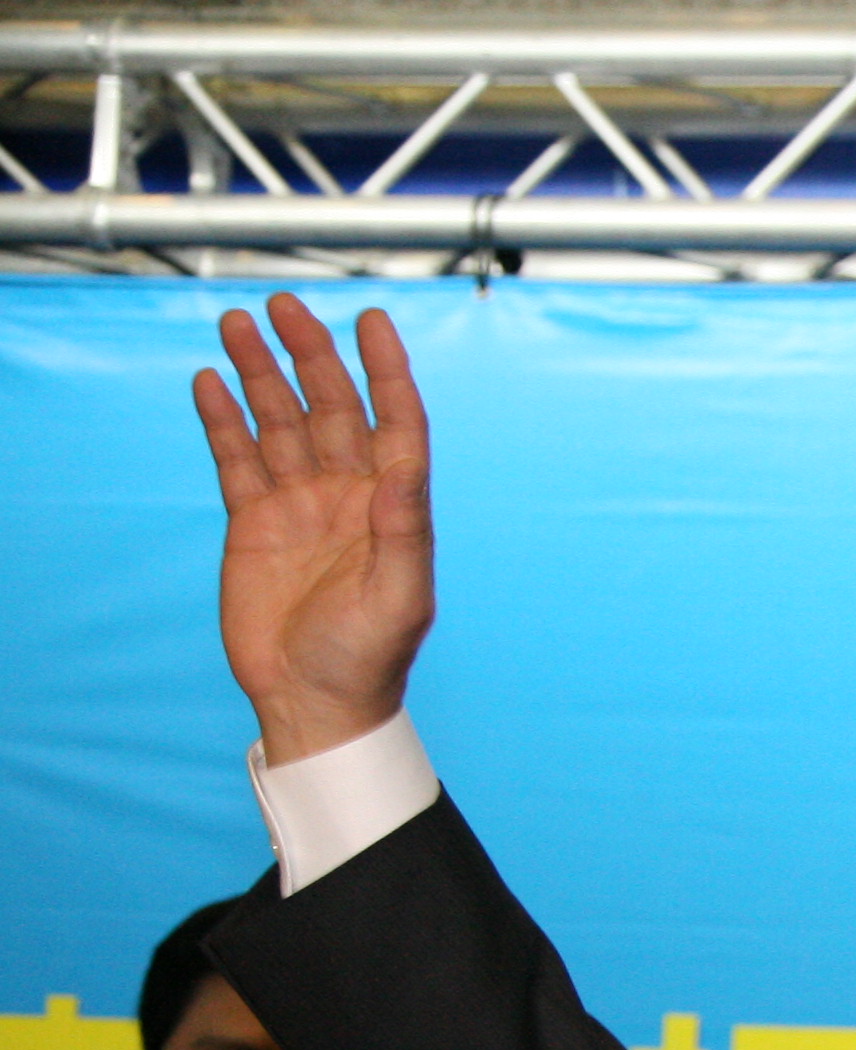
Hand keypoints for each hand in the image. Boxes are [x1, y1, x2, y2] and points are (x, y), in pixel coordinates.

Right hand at [193, 293, 434, 763]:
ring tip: (236, 323)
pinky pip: (238, 457)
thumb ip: (404, 530)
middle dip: (308, 355)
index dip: (386, 370)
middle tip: (282, 305)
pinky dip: (224, 420)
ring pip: (279, 422)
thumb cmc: (368, 658)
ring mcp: (300, 505)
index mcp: (393, 508)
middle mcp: (348, 496)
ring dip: (261, 374)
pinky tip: (211, 382)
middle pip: (330, 407)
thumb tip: (406, 468)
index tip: (370, 319)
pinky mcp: (254, 522)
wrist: (313, 702)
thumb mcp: (399, 597)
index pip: (395, 422)